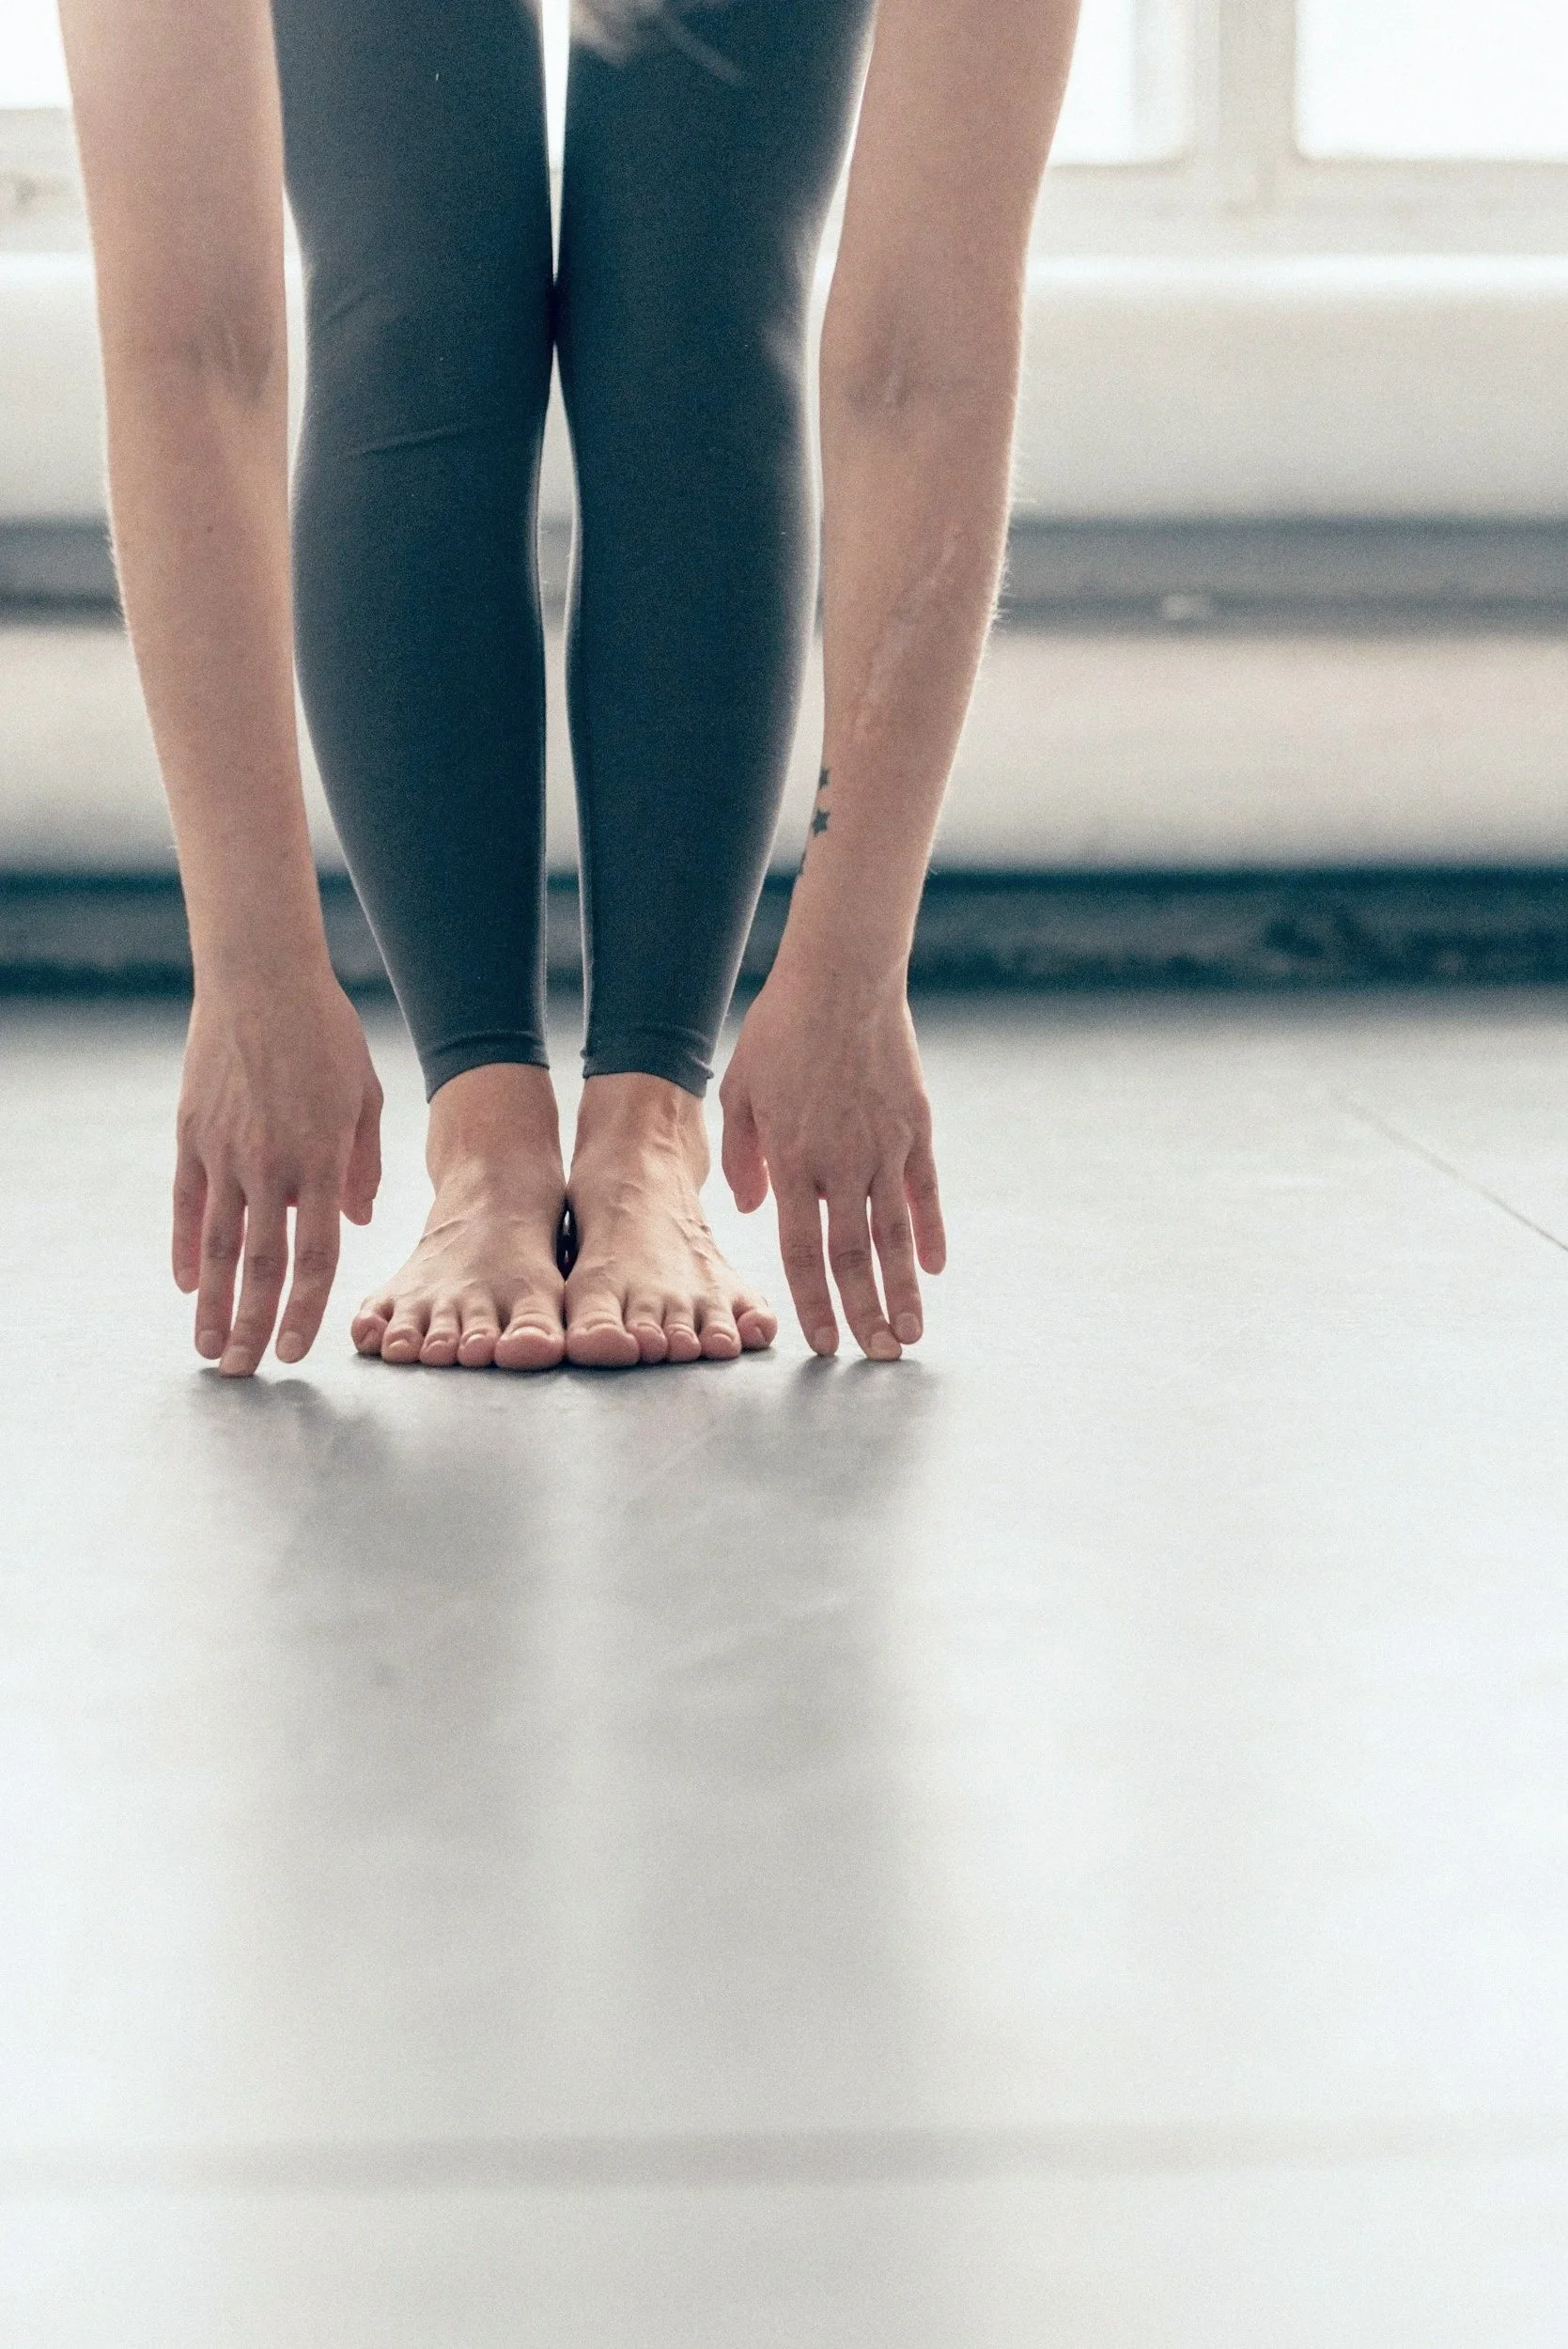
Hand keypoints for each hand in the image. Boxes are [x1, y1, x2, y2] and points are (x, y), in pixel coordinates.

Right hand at [172, 961, 382, 1375]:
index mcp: (322, 1160)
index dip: (304, 1310)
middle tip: (243, 1375)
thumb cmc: (326, 1035)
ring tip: (208, 1349)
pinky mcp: (191, 1134)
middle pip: (260, 1265)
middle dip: (252, 1327)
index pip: (315, 1255)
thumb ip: (363, 1166)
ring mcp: (224, 1151)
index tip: (295, 1351)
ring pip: (217, 1246)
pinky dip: (187, 1247)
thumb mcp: (365, 1098)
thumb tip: (356, 1223)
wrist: (261, 979)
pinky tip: (187, 1285)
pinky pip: (187, 1204)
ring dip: (212, 1304)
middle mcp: (270, 1165)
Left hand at [719, 963, 945, 1358]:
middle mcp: (841, 1164)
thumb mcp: (741, 1091)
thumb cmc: (781, 1031)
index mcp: (793, 1161)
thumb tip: (755, 1210)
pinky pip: (926, 1193)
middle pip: (853, 1257)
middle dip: (865, 1315)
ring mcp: (884, 1148)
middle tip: (878, 1359)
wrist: (842, 978)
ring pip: (895, 1236)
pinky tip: (934, 1269)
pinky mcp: (916, 1128)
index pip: (801, 1252)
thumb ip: (746, 1156)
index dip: (813, 1303)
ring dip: (903, 1291)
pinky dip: (931, 1232)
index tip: (821, 1345)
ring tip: (911, 1335)